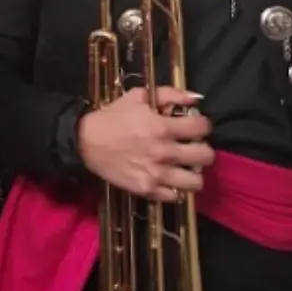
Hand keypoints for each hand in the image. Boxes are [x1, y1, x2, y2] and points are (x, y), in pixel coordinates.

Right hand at [77, 87, 213, 202]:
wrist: (85, 142)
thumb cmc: (113, 117)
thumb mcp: (138, 96)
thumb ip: (170, 94)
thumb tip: (195, 98)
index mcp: (163, 127)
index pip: (202, 128)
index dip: (203, 125)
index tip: (195, 127)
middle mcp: (164, 152)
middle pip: (206, 156)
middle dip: (202, 150)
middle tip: (192, 149)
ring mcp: (156, 174)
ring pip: (195, 182)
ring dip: (193, 174)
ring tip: (184, 169)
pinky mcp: (146, 189)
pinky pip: (174, 196)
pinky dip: (174, 189)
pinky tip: (168, 180)